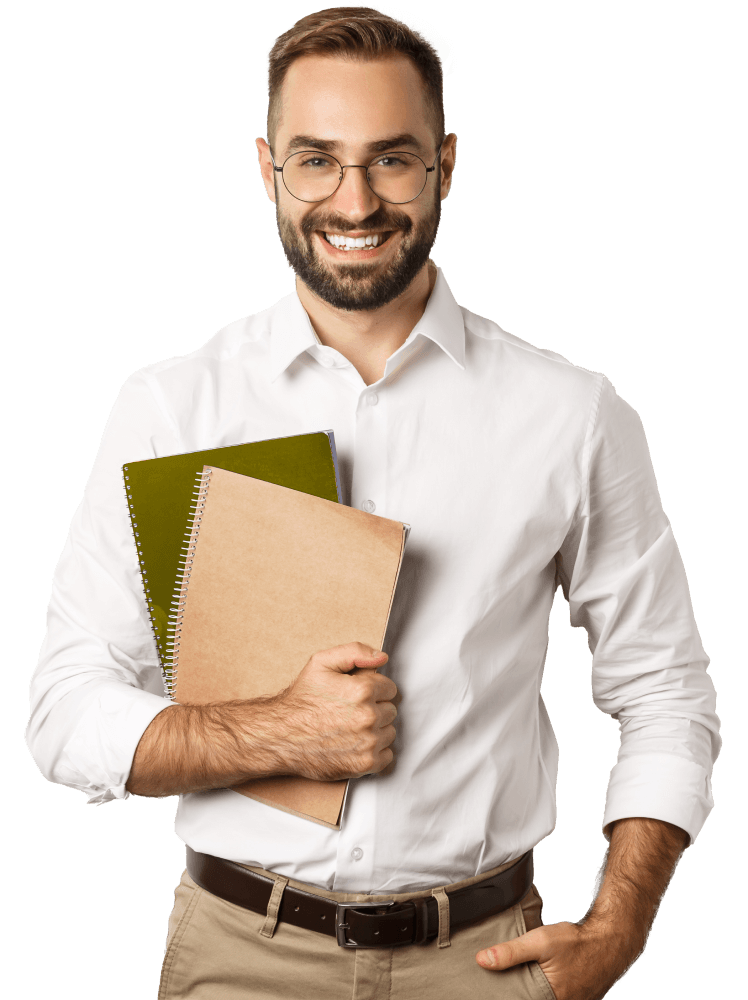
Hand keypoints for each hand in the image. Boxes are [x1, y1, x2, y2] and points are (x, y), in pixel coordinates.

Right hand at [275, 641, 397, 781]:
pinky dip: (375, 753)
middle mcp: (368, 717)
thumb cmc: (301, 700)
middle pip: (390, 710)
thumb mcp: (321, 663)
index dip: (373, 690)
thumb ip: (355, 652)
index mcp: (363, 690)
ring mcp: (368, 742)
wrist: (279, 736)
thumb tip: (382, 658)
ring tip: (351, 728)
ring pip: (389, 733)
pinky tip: (355, 745)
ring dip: (376, 731)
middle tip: (350, 712)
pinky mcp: (364, 764)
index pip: (389, 688)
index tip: (357, 695)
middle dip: (374, 709)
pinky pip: (386, 756)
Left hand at [476, 918, 636, 999]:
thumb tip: (482, 960)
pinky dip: (543, 988)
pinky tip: (537, 976)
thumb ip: (510, 953)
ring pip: (540, 998)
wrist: (609, 941)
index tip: (493, 988)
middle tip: (504, 980)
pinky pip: (553, 996)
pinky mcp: (576, 999)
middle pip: (529, 999)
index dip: (506, 994)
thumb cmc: (576, 942)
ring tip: (521, 976)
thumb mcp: (539, 942)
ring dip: (530, 990)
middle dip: (517, 991)